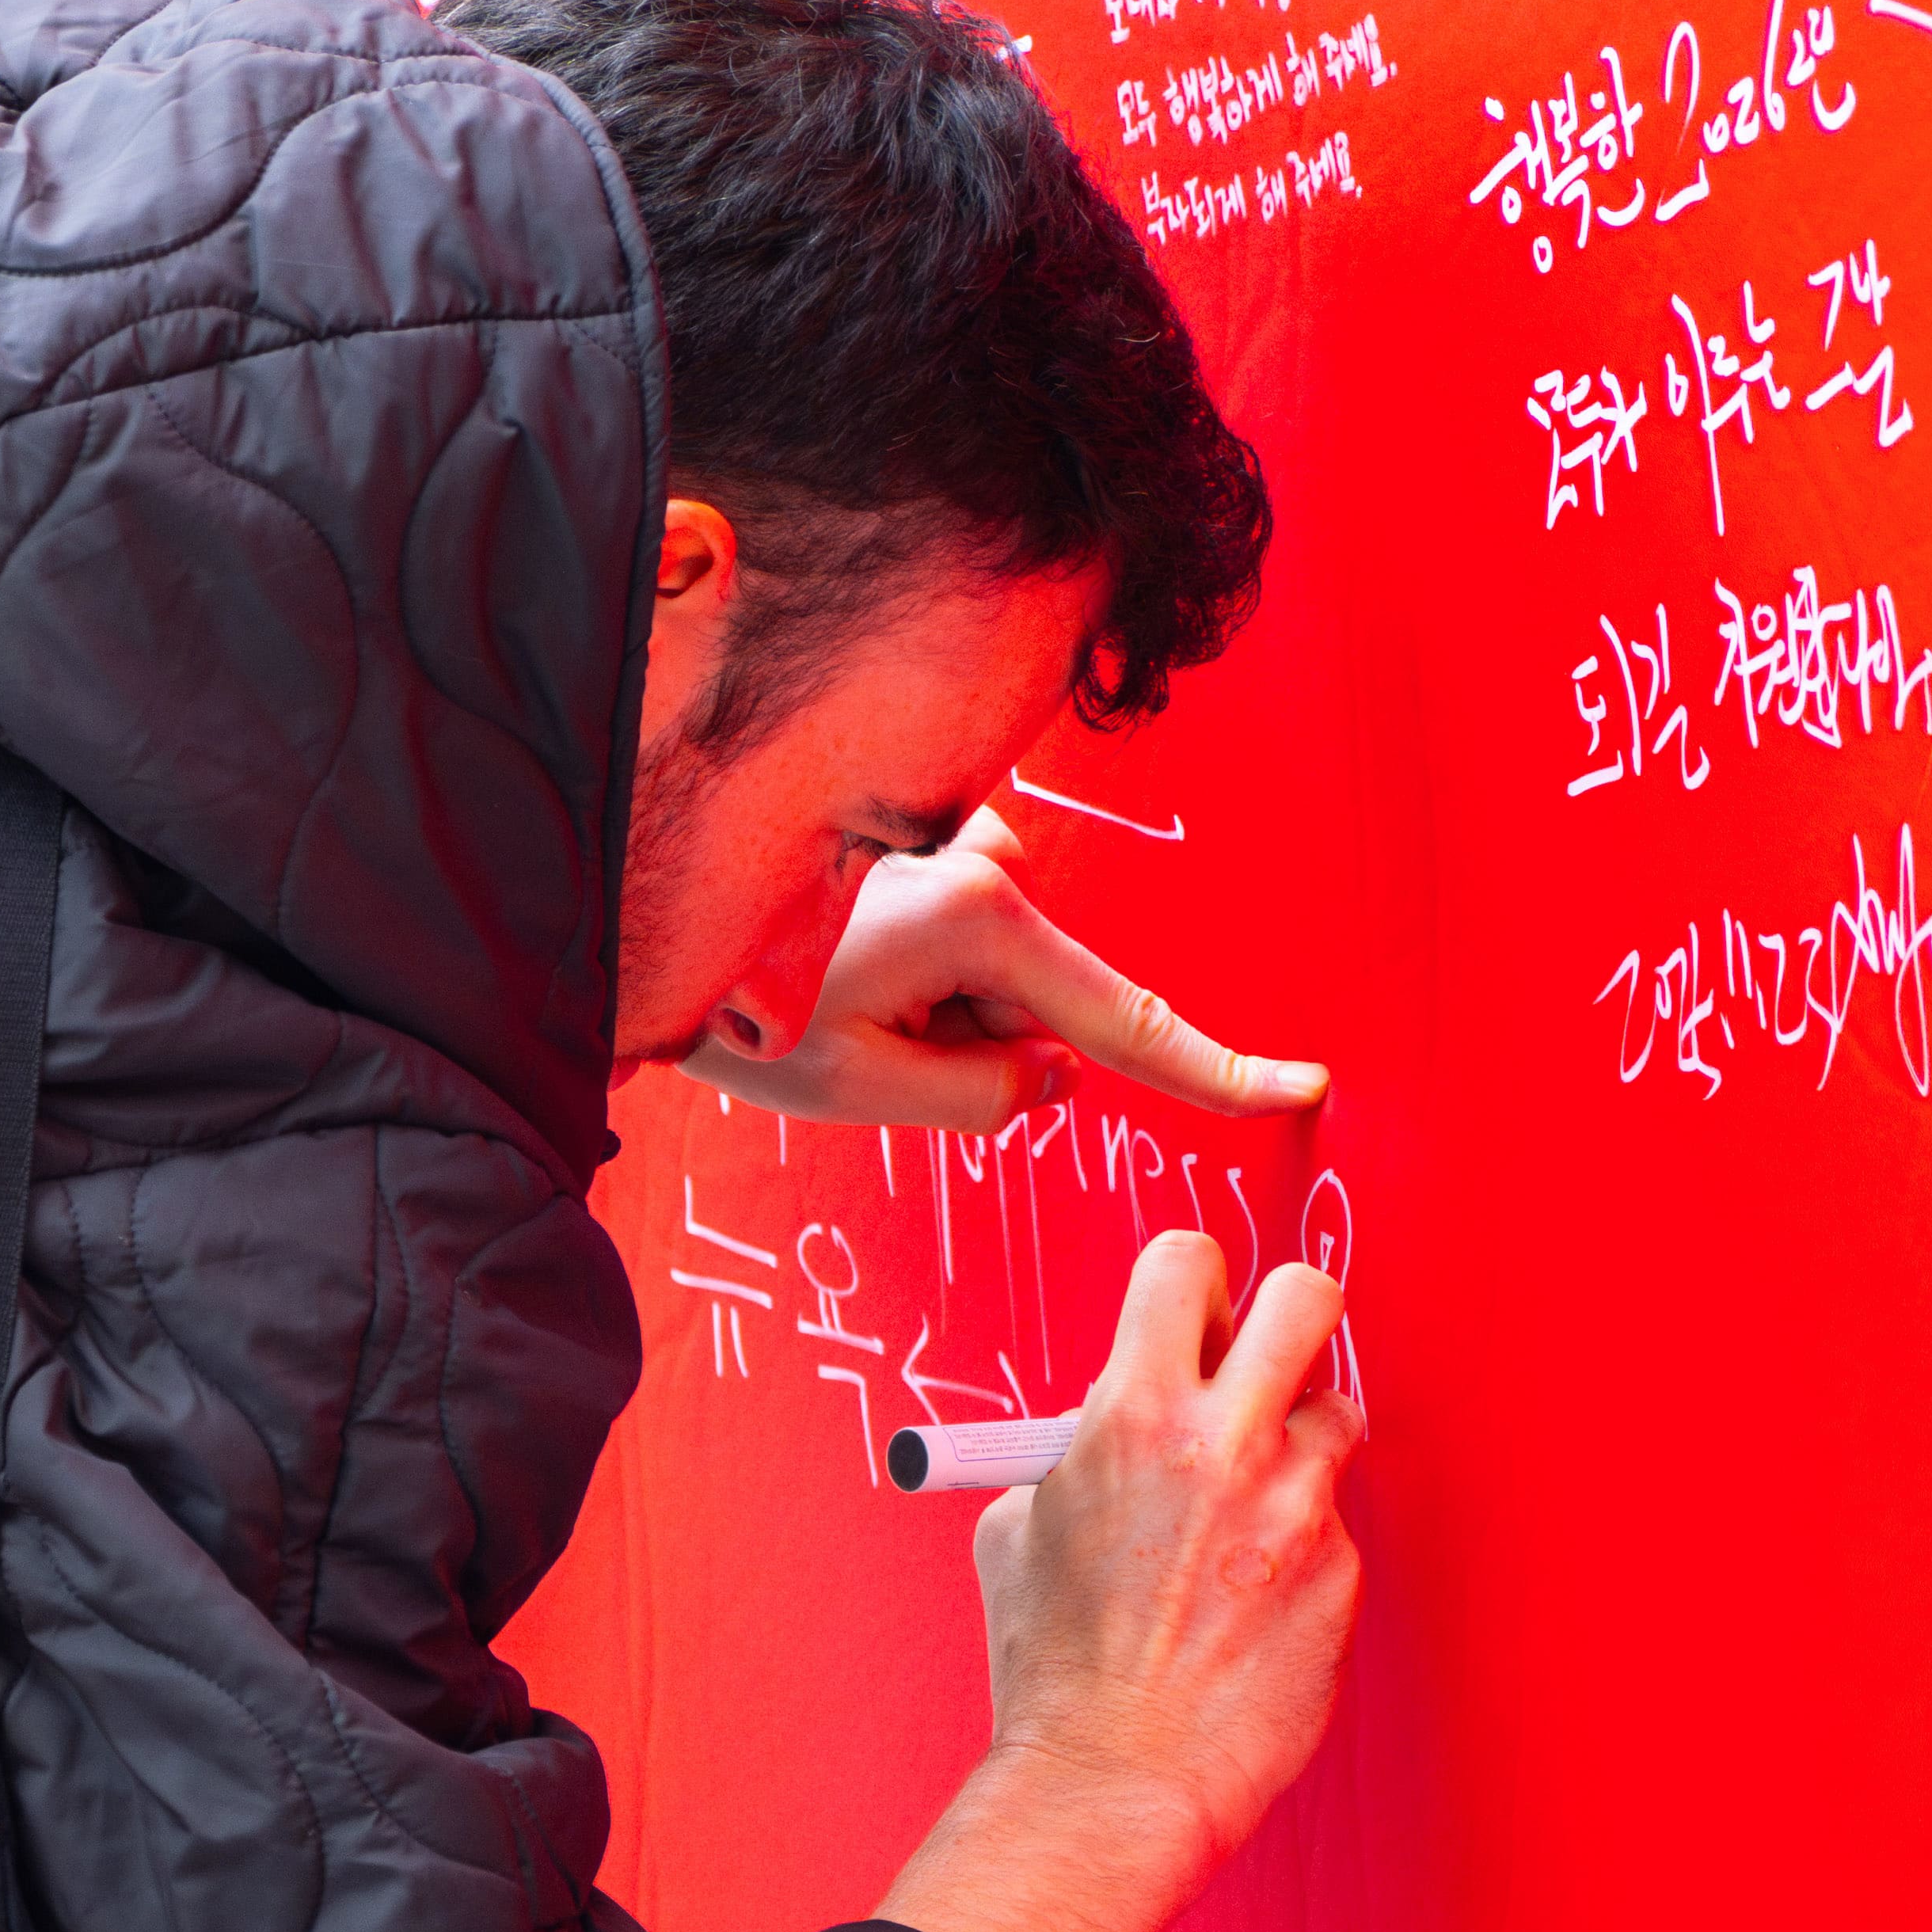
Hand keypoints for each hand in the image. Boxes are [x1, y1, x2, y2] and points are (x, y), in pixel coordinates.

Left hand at [683, 813, 1329, 1131]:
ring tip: (825, 987)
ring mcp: (956, 835)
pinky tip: (829, 950)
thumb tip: (1050, 1073)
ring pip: (988, 976)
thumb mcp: (864, 1088)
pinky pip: (954, 933)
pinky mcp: (929, 833)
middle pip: (1032, 1005)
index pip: (1121, 1022)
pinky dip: (905, 964)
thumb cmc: (733, 995)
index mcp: (981, 917)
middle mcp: (984, 857)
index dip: (1212, 1069)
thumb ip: (986, 1098)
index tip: (1295, 1086)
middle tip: (854, 1037)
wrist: (636, 907)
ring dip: (923, 1004)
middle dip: (962, 1043)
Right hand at [871, 1231, 1367, 1931]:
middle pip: (1306, 1298)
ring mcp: (1294, 1507)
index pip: (1186, 1266)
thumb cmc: (1054, 1667)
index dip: (1192, 1285)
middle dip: (1286, 1316)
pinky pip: (1333, 1526)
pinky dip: (1299, 1551)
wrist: (1113, 1778)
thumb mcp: (1019, 1532)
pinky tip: (1249, 1605)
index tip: (1194, 1318)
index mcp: (1131, 1415)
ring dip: (1298, 1448)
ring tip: (1246, 1512)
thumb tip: (1104, 1422)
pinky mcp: (1339, 1573)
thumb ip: (1074, 1454)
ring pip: (1335, 1415)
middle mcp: (1224, 1444)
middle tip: (1264, 1363)